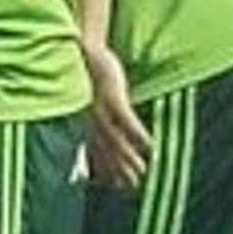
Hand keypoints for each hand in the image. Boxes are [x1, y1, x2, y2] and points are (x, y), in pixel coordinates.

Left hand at [81, 41, 150, 187]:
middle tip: (132, 186)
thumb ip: (97, 112)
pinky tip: (150, 146)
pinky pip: (127, 119)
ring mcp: (101, 108)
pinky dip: (137, 133)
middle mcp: (91, 118)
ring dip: (129, 157)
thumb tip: (104, 127)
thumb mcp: (89, 93)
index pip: (95, 149)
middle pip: (107, 149)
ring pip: (116, 139)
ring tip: (142, 172)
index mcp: (86, 118)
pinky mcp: (112, 96)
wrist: (82, 46)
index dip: (105, 169)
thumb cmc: (87, 69)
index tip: (116, 186)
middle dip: (118, 168)